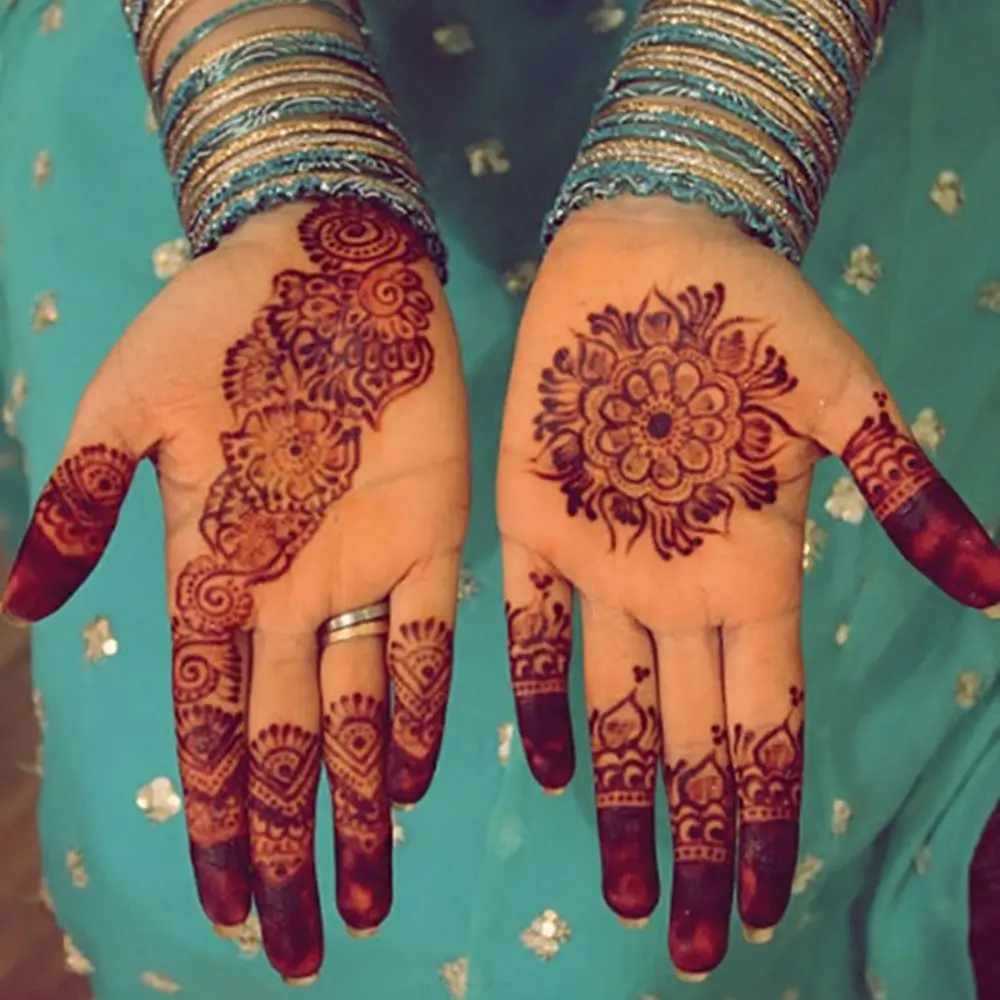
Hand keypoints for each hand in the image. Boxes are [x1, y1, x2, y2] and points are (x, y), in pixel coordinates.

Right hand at [0, 198, 468, 981]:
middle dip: (289, 841)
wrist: (329, 262)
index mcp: (213, 570)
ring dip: (357, 805)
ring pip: (360, 714)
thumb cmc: (223, 322)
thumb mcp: (131, 405)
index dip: (215, 810)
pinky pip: (430, 641)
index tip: (220, 898)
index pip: (213, 719)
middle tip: (301, 945)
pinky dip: (422, 710)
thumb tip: (17, 601)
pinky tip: (408, 780)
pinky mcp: (430, 535)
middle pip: (288, 743)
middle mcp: (290, 591)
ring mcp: (362, 569)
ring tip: (366, 896)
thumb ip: (87, 501)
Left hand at [497, 196, 998, 976]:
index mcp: (754, 571)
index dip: (771, 812)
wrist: (646, 254)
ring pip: (617, 708)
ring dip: (624, 800)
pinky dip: (539, 700)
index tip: (770, 897)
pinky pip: (529, 632)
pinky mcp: (532, 528)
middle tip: (695, 942)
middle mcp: (677, 589)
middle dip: (702, 839)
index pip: (768, 721)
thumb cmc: (748, 315)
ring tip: (628, 889)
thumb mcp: (839, 397)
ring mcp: (602, 565)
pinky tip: (554, 769)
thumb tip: (999, 582)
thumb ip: (905, 487)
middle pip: (696, 743)